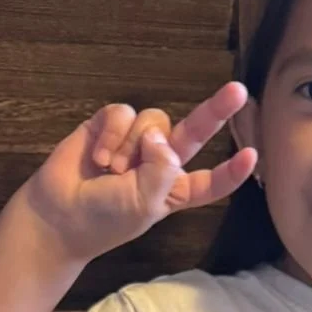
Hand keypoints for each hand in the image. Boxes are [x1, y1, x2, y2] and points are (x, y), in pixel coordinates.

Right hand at [20, 82, 258, 265]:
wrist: (59, 214)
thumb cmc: (104, 220)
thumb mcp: (144, 205)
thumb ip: (161, 171)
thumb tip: (161, 136)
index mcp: (174, 191)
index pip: (208, 181)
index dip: (229, 172)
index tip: (253, 157)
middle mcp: (160, 163)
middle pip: (194, 132)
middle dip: (215, 111)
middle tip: (239, 91)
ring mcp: (136, 142)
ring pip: (153, 120)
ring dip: (132, 145)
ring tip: (112, 169)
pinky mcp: (109, 125)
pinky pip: (124, 113)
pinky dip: (112, 133)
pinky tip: (99, 155)